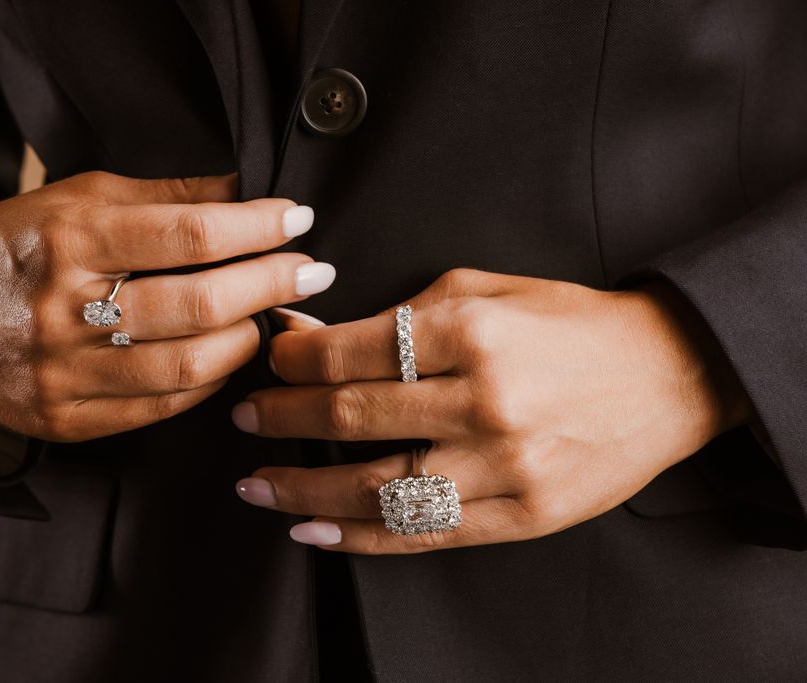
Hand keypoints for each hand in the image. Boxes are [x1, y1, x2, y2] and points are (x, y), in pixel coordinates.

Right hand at [0, 171, 335, 441]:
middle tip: (313, 271)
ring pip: (190, 366)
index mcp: (68, 240)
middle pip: (199, 305)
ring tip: (273, 315)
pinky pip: (165, 408)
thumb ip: (160, 196)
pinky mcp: (70, 421)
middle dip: (272, 285)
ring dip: (250, 339)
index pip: (187, 234)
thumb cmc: (12, 249)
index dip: (256, 227)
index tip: (298, 219)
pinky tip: (229, 356)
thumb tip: (242, 191)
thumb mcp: (73, 199)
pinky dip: (212, 380)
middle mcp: (66, 310)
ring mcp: (66, 374)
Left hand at [232, 269, 750, 553]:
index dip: (292, 359)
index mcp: (472, 331)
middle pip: (352, 417)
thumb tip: (308, 334)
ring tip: (255, 482)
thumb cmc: (568, 322)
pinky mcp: (523, 515)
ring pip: (377, 488)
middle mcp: (485, 400)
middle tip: (244, 418)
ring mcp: (505, 466)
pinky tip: (312, 529)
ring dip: (302, 487)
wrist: (667, 373)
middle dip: (282, 418)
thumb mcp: (482, 291)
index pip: (350, 351)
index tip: (266, 360)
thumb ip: (394, 315)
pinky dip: (359, 537)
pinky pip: (424, 534)